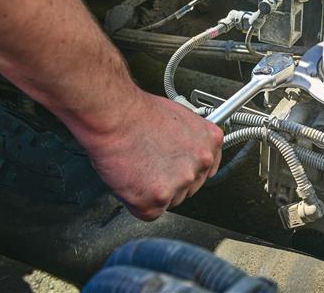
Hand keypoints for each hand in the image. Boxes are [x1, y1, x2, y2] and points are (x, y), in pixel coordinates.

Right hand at [74, 90, 222, 220]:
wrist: (114, 115)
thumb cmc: (138, 112)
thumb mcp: (179, 117)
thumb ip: (189, 140)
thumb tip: (184, 151)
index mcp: (209, 141)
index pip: (207, 169)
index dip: (187, 169)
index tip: (178, 169)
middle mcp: (200, 163)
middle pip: (189, 187)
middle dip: (170, 181)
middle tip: (150, 165)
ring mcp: (180, 182)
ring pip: (169, 201)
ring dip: (153, 192)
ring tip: (138, 167)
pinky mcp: (156, 199)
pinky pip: (148, 212)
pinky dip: (136, 202)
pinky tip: (131, 180)